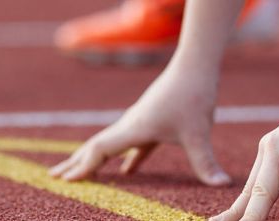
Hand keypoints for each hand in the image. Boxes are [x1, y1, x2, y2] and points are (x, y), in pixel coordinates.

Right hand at [49, 67, 231, 185]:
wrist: (195, 68)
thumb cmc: (192, 96)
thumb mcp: (198, 133)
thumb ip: (206, 162)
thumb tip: (223, 185)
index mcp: (133, 129)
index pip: (99, 151)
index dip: (81, 167)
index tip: (64, 180)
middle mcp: (130, 126)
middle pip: (95, 148)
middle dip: (75, 163)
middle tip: (54, 177)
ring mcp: (139, 124)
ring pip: (110, 145)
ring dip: (94, 159)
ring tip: (79, 171)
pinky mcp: (152, 123)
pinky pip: (132, 146)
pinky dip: (125, 160)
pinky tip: (127, 173)